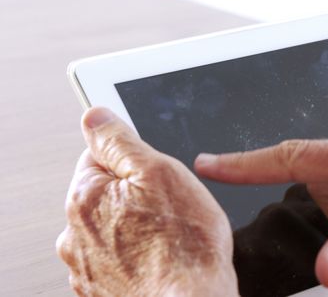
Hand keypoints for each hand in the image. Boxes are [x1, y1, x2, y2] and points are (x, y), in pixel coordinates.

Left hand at [56, 108, 237, 295]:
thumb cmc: (184, 248)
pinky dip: (139, 255)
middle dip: (136, 194)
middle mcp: (76, 234)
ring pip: (116, 228)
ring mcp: (89, 267)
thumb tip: (95, 116)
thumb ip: (120, 140)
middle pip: (107, 193)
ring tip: (169, 236)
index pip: (97, 155)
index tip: (153, 170)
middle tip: (169, 206)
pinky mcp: (104, 289)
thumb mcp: (159, 172)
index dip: (133, 158)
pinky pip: (122, 258)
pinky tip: (163, 258)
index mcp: (85, 197)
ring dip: (137, 226)